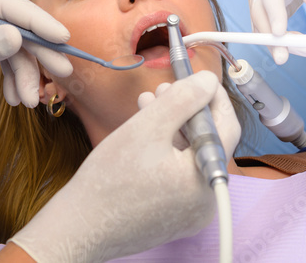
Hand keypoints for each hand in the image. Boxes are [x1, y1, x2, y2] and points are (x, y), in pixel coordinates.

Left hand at [0, 0, 71, 109]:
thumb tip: (18, 37)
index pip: (7, 4)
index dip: (38, 20)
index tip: (63, 38)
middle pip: (16, 23)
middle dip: (39, 52)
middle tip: (64, 74)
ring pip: (12, 43)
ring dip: (25, 72)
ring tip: (30, 102)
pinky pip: (2, 53)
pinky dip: (11, 75)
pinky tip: (15, 97)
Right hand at [9, 71, 241, 262]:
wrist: (80, 228)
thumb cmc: (109, 181)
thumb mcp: (147, 127)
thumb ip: (182, 99)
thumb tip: (208, 81)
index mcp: (206, 179)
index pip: (226, 127)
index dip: (213, 97)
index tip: (197, 78)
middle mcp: (206, 200)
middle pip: (208, 142)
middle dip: (187, 110)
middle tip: (164, 89)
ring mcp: (190, 211)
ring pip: (191, 156)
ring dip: (174, 127)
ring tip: (148, 105)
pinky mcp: (174, 215)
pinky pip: (179, 175)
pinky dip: (167, 151)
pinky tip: (146, 134)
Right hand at [247, 0, 305, 61]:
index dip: (272, 14)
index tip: (280, 34)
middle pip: (259, 13)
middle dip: (273, 37)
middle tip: (288, 56)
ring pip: (261, 23)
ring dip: (279, 42)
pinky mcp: (264, 3)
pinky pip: (268, 24)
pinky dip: (281, 38)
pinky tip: (301, 46)